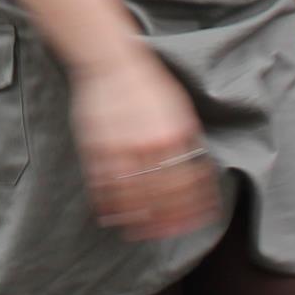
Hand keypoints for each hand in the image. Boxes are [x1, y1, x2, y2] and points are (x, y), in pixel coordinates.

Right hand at [71, 49, 214, 241]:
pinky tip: (112, 216)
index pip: (188, 184)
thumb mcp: (179, 108)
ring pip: (132, 196)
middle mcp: (148, 145)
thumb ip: (187, 139)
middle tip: (168, 233)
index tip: (196, 222)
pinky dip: (108, 205)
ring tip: (140, 233)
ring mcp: (119, 148)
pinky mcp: (95, 148)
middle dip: (167, 220)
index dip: (194, 208)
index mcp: (174, 135)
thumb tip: (198, 169)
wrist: (109, 61)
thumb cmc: (146, 82)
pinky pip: (103, 186)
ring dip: (138, 219)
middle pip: (162, 196)